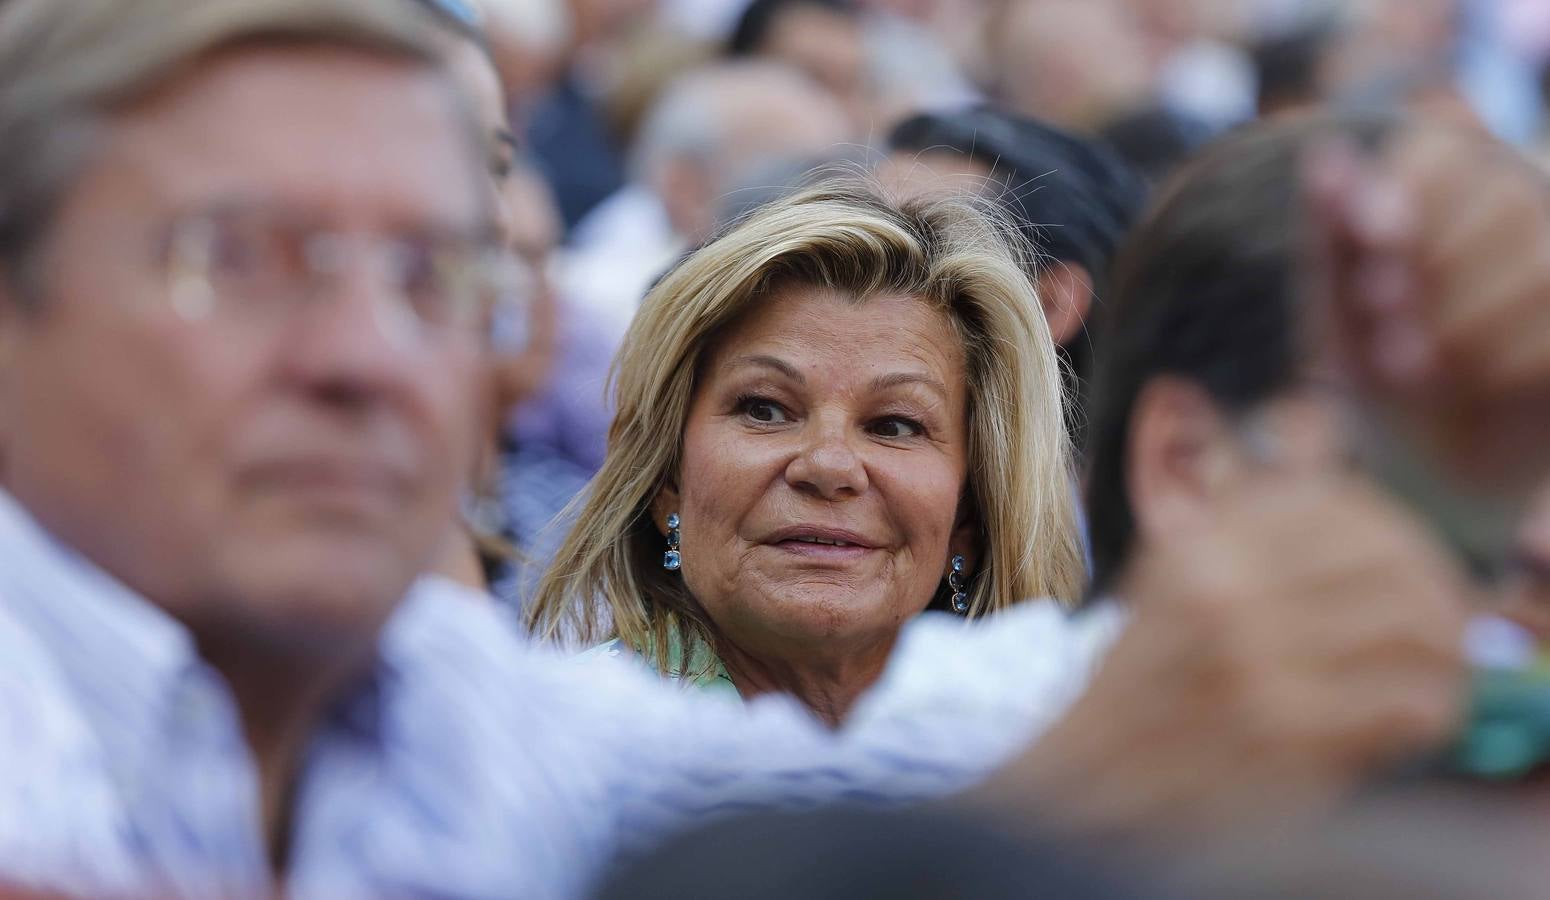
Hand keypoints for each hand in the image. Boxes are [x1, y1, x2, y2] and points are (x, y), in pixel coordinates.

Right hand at [985, 470, 1467, 838]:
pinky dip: (1434, 706)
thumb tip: (1309, 414)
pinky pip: (1409, 698)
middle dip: (1437, 587)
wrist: (1084, 780)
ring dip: (1448, 648)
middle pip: (1389, 557)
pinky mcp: (1289, 732)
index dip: (1392, 532)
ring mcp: (1259, 660)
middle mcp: (1227, 588)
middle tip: (1446, 619)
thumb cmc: (1140, 681)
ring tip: (1440, 667)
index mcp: (1198, 542)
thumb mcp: (1174, 572)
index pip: (1337, 501)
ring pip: (1414, 621)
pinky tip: (1417, 716)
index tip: (1404, 564)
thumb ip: (1241, 500)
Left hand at [1304, 123, 1549, 490]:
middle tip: (1391, 338)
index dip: (1411, 192)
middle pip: (1501, 202)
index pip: (1443, 153)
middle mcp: (1522, 214)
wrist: (1431, 471)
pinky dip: (1509, 364)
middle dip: (1435, 275)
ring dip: (1468, 325)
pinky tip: (1478, 386)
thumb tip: (1326, 156)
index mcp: (1452, 193)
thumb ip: (1334, 238)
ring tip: (1420, 366)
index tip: (1376, 238)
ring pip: (1541, 263)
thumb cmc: (1376, 375)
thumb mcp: (1340, 314)